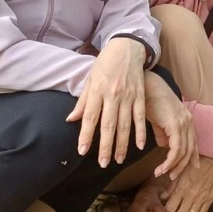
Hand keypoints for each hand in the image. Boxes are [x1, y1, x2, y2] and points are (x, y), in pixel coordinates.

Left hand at [67, 38, 146, 166]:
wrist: (127, 48)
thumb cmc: (105, 64)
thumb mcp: (90, 79)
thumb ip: (82, 101)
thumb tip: (72, 119)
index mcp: (97, 91)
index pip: (90, 117)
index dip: (86, 135)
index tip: (83, 151)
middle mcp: (113, 95)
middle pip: (108, 125)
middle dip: (105, 146)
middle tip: (103, 163)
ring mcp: (128, 96)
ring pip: (125, 124)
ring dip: (122, 144)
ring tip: (119, 159)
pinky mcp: (140, 95)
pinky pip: (140, 116)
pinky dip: (141, 131)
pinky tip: (139, 145)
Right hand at [143, 71, 197, 179]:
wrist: (146, 87)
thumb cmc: (149, 101)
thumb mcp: (158, 120)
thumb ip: (162, 132)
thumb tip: (163, 145)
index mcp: (186, 120)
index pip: (193, 142)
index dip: (192, 156)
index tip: (191, 168)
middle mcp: (188, 121)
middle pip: (189, 150)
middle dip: (181, 166)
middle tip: (172, 177)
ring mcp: (183, 123)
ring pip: (183, 152)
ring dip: (173, 166)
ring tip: (162, 173)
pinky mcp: (176, 125)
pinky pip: (176, 149)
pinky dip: (169, 162)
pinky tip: (161, 167)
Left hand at [162, 157, 212, 211]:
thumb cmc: (194, 164)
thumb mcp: (179, 173)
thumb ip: (171, 187)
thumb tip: (163, 197)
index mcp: (181, 189)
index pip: (170, 209)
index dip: (168, 208)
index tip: (170, 205)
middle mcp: (191, 196)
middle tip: (179, 206)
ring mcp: (201, 198)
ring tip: (188, 205)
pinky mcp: (211, 198)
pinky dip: (199, 209)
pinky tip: (198, 203)